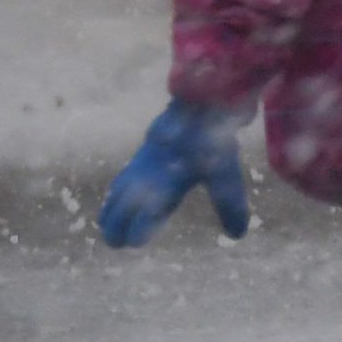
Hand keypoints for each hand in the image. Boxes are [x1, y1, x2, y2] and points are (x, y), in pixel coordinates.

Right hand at [97, 102, 249, 247]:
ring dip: (113, 207)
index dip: (141, 225)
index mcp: (168, 180)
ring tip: (104, 226)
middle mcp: (151, 172)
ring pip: (122, 188)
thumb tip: (237, 234)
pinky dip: (117, 190)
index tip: (133, 242)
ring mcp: (144, 160)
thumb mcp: (225, 173)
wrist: (198, 98)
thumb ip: (228, 203)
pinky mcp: (145, 151)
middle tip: (113, 243)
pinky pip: (124, 175)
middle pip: (128, 201)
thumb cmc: (211, 137)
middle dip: (119, 221)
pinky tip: (115, 193)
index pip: (150, 209)